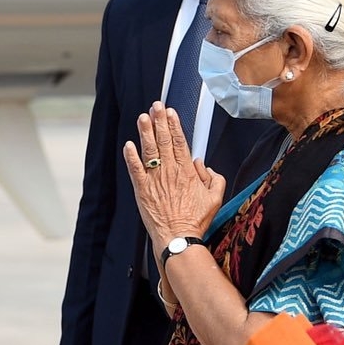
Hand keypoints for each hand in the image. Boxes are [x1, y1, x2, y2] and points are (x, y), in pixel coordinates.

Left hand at [123, 103, 224, 243]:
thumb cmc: (196, 221)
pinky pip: (135, 170)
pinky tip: (128, 145)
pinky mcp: (142, 190)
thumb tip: (203, 164)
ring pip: (149, 151)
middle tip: (156, 106)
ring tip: (143, 117)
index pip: (180, 142)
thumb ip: (213, 178)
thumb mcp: (215, 198)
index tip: (171, 112)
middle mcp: (171, 172)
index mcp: (188, 172)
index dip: (175, 125)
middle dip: (160, 121)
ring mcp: (155, 180)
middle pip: (164, 141)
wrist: (178, 238)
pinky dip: (131, 157)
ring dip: (145, 132)